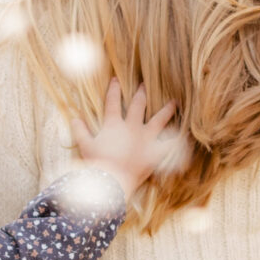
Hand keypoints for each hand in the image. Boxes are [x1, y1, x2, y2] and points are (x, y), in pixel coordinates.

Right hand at [70, 81, 179, 195]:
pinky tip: (186, 136)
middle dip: (141, 93)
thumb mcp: (85, 146)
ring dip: (167, 110)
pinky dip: (178, 141)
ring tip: (174, 102)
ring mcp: (146, 138)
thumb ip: (80, 130)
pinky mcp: (156, 152)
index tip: (116, 79)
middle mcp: (132, 127)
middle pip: (138, 105)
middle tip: (144, 84)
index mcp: (114, 124)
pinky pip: (170, 145)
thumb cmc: (97, 163)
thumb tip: (74, 118)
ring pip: (159, 119)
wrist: (112, 181)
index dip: (114, 89)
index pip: (113, 102)